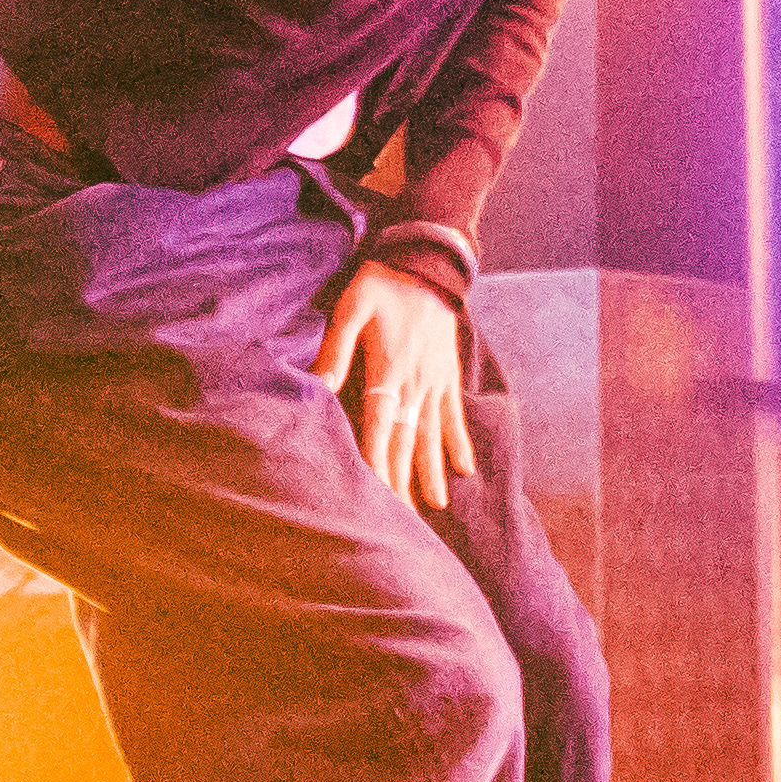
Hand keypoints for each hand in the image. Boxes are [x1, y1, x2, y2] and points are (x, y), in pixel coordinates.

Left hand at [321, 257, 477, 515]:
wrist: (429, 257)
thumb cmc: (382, 281)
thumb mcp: (352, 307)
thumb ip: (335, 351)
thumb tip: (317, 389)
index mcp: (389, 370)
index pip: (380, 429)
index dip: (377, 467)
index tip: (376, 502)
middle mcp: (417, 382)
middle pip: (407, 442)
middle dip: (403, 483)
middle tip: (402, 523)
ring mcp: (436, 380)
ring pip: (432, 435)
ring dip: (431, 472)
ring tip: (434, 507)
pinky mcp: (448, 373)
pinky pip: (454, 414)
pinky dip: (458, 442)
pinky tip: (463, 469)